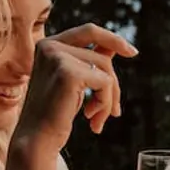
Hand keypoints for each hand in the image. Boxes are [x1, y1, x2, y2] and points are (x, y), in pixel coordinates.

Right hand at [12, 24, 137, 153]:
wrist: (37, 138)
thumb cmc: (54, 114)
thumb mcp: (73, 82)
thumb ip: (90, 62)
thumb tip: (117, 47)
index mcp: (48, 44)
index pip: (89, 31)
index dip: (113, 39)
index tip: (132, 52)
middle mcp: (51, 46)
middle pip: (102, 56)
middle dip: (113, 85)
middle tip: (115, 111)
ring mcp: (58, 57)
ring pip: (106, 70)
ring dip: (109, 99)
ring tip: (97, 119)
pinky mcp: (68, 73)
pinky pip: (105, 83)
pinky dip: (105, 102)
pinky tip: (91, 118)